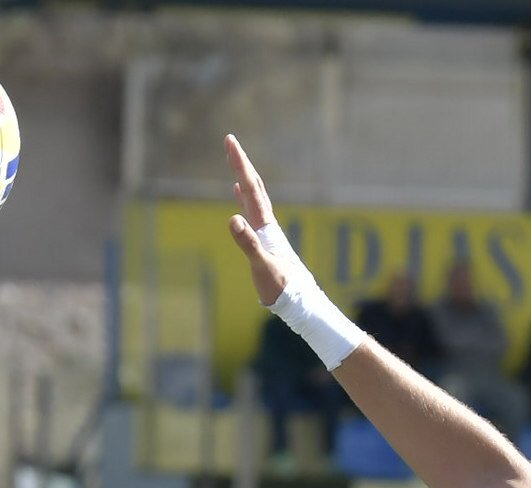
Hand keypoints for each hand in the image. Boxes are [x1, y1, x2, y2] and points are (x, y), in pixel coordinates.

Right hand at [224, 136, 289, 306]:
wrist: (300, 304)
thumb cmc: (281, 288)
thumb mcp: (262, 267)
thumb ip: (248, 243)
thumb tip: (233, 219)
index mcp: (265, 226)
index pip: (250, 188)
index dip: (240, 163)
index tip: (230, 141)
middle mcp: (267, 224)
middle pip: (253, 186)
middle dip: (241, 163)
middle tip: (230, 141)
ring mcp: (267, 232)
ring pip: (254, 197)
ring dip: (243, 178)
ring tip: (235, 163)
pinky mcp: (266, 242)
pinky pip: (253, 213)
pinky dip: (244, 200)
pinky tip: (238, 196)